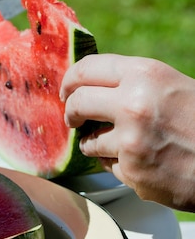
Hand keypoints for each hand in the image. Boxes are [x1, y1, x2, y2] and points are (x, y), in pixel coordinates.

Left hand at [60, 53, 194, 210]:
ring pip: (89, 140)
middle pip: (77, 102)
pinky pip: (107, 165)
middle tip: (75, 119)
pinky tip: (144, 161)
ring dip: (98, 144)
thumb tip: (88, 84)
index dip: (70, 80)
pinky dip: (118, 165)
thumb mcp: (172, 86)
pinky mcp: (132, 170)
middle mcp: (133, 103)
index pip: (86, 68)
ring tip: (127, 144)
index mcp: (145, 74)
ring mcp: (130, 139)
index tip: (67, 91)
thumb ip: (132, 83)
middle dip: (72, 112)